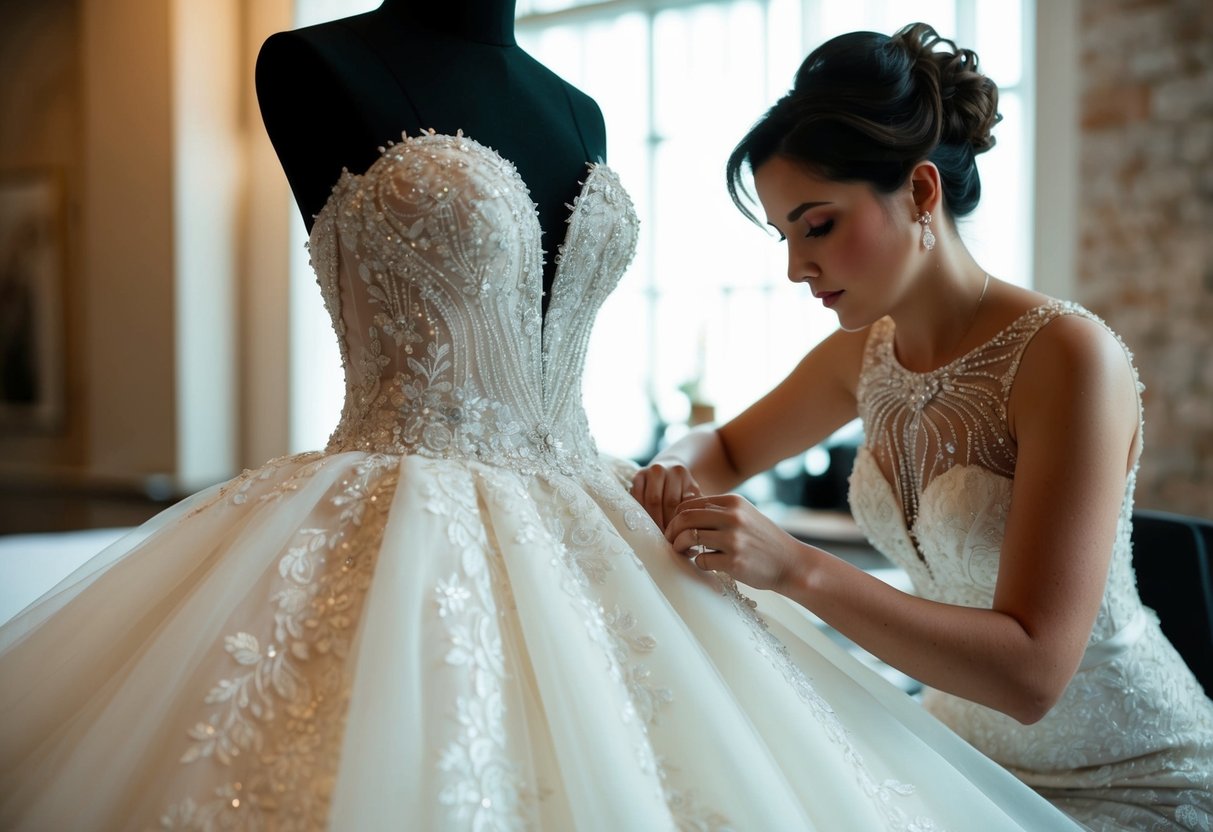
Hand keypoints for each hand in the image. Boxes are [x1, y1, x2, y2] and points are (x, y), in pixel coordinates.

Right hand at [631, 462, 702, 530]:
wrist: (665, 469)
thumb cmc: (681, 488)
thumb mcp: (691, 493)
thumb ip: (694, 507)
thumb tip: (695, 527)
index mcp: (684, 475)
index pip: (682, 503)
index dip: (679, 523)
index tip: (679, 537)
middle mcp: (669, 470)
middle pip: (668, 503)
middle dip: (667, 524)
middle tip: (667, 540)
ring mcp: (653, 471)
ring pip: (652, 501)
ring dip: (653, 520)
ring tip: (656, 535)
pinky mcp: (639, 475)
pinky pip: (637, 496)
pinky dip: (640, 511)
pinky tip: (644, 522)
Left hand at [665, 494, 809, 592]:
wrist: (792, 563)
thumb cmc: (764, 540)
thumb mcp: (745, 515)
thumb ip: (718, 511)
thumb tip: (683, 512)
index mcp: (733, 502)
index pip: (690, 504)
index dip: (676, 517)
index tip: (674, 528)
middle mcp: (733, 517)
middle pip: (685, 518)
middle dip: (671, 531)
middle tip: (671, 541)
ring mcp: (733, 540)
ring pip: (689, 538)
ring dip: (680, 547)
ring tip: (684, 552)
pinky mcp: (734, 562)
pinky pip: (702, 560)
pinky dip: (698, 562)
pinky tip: (707, 563)